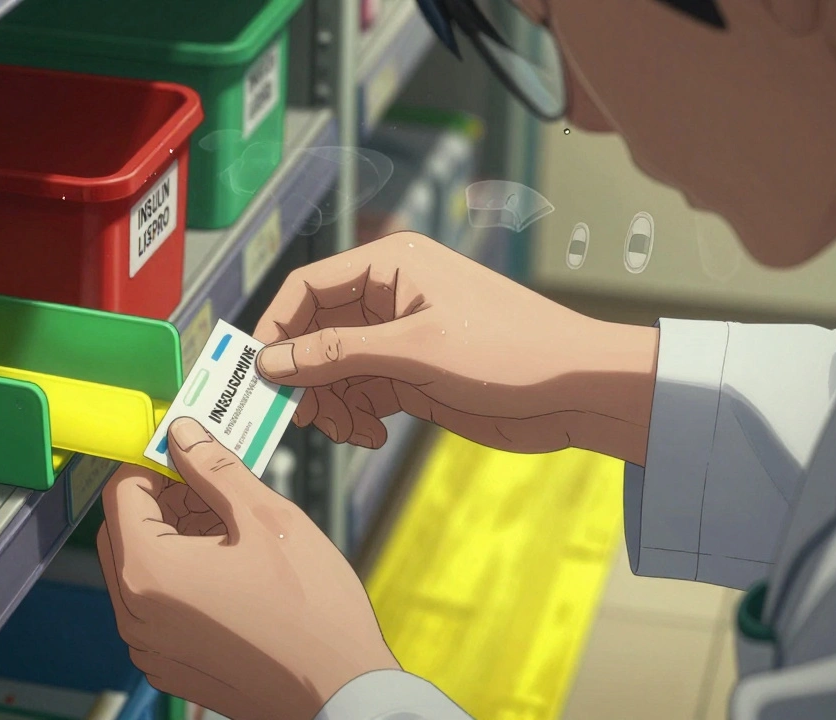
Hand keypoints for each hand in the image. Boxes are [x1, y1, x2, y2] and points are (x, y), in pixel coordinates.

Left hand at [97, 417, 398, 719]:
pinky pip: (154, 609)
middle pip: (122, 531)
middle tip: (211, 488)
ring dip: (170, 538)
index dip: (153, 462)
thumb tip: (183, 435)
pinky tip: (227, 572)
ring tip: (228, 530)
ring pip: (138, 570)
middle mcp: (135, 614)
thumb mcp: (268, 519)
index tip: (185, 453)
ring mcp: (149, 648)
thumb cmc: (313, 613)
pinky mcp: (169, 667)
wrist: (340, 693)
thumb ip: (215, 468)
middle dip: (160, 500)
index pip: (122, 492)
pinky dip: (177, 580)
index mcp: (150, 571)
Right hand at [253, 231, 659, 464]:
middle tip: (302, 419)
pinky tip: (371, 438)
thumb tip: (271, 361)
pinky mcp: (413, 372)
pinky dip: (357, 417)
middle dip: (306, 377)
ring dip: (332, 404)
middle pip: (316, 332)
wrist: (578, 391)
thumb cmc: (510, 352)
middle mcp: (390, 294)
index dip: (276, 329)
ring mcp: (400, 336)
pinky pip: (362, 392)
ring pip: (336, 369)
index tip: (257, 374)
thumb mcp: (415, 351)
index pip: (308, 288)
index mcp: (391, 264)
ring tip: (351, 435)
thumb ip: (338, 354)